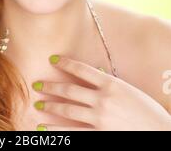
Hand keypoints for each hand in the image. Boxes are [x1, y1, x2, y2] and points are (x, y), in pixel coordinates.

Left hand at [32, 56, 170, 130]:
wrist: (160, 133)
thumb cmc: (146, 109)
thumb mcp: (128, 90)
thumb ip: (109, 82)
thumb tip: (94, 73)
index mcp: (111, 84)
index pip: (81, 69)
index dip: (65, 63)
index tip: (52, 59)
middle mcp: (103, 99)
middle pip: (69, 90)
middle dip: (50, 86)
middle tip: (36, 84)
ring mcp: (100, 118)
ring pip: (68, 110)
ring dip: (50, 106)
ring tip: (37, 104)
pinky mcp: (99, 135)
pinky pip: (73, 132)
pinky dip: (57, 130)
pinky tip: (44, 128)